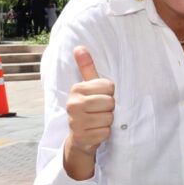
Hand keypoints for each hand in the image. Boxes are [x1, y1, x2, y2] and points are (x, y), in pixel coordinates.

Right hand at [64, 46, 114, 176]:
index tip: (99, 97)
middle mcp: (73, 105)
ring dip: (107, 121)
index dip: (109, 93)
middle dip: (109, 108)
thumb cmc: (87, 107)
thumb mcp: (87, 87)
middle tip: (99, 111)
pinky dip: (104, 133)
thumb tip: (79, 47)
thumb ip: (86, 67)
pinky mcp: (82, 137)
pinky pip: (106, 132)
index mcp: (76, 89)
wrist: (79, 136)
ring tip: (97, 121)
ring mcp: (76, 122)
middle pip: (110, 102)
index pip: (109, 86)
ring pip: (109, 118)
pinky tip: (95, 131)